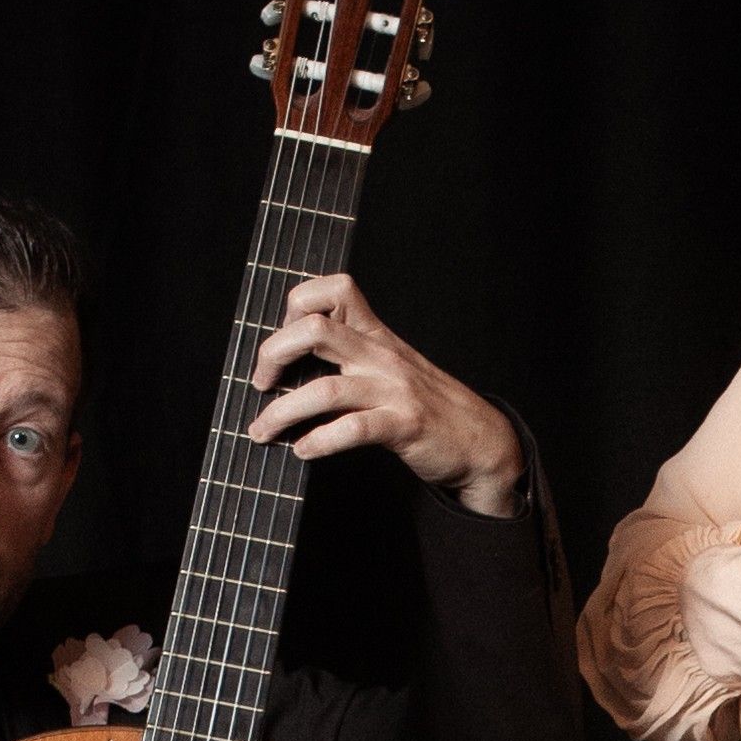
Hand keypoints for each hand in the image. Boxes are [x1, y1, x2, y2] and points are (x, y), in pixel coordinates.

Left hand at [245, 275, 522, 513]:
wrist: (481, 441)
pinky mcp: (404, 426)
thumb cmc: (427, 406)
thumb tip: (289, 366)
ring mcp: (394, 390)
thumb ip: (351, 355)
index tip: (282, 344)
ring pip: (324, 389)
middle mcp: (381, 355)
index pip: (334, 290)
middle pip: (314, 330)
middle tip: (260, 384)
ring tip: (262, 431)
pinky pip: (353, 429)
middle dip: (273, 355)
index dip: (296, 307)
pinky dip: (320, 441)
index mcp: (377, 336)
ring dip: (282, 412)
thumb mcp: (390, 366)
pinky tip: (303, 450)